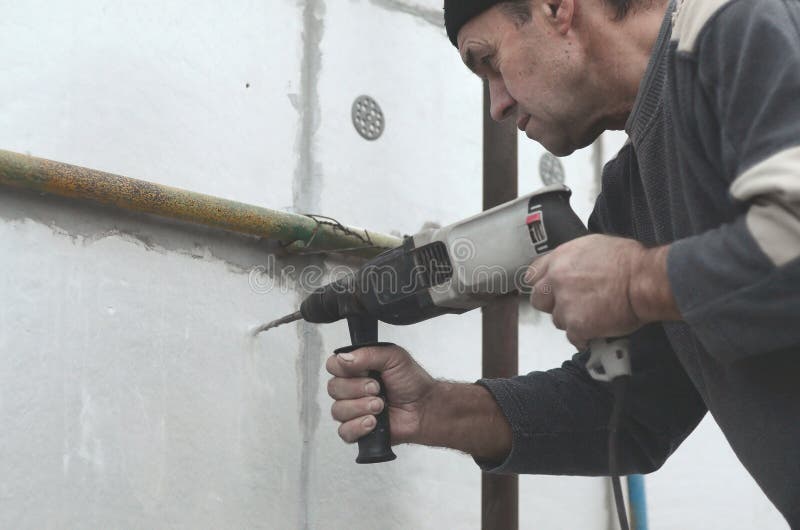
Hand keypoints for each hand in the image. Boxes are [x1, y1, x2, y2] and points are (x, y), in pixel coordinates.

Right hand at [325, 344, 435, 444]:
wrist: (425, 407)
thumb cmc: (412, 382)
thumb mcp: (394, 357)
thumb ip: (367, 353)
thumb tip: (342, 358)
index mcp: (357, 368)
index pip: (333, 365)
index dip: (344, 369)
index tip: (366, 371)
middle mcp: (351, 388)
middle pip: (333, 388)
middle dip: (357, 389)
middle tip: (377, 389)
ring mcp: (353, 410)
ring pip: (337, 410)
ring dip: (360, 408)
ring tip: (380, 406)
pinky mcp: (357, 430)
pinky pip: (344, 431)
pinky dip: (358, 426)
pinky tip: (373, 422)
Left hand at [526, 234, 666, 348]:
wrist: (644, 280)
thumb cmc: (630, 262)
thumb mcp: (595, 247)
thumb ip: (575, 260)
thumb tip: (572, 268)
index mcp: (560, 258)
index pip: (533, 275)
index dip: (544, 285)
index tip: (552, 292)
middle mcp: (557, 279)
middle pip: (538, 299)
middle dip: (553, 305)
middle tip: (571, 306)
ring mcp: (564, 303)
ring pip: (557, 320)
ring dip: (572, 321)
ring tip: (594, 316)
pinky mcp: (576, 324)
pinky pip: (573, 337)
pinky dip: (585, 337)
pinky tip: (597, 331)